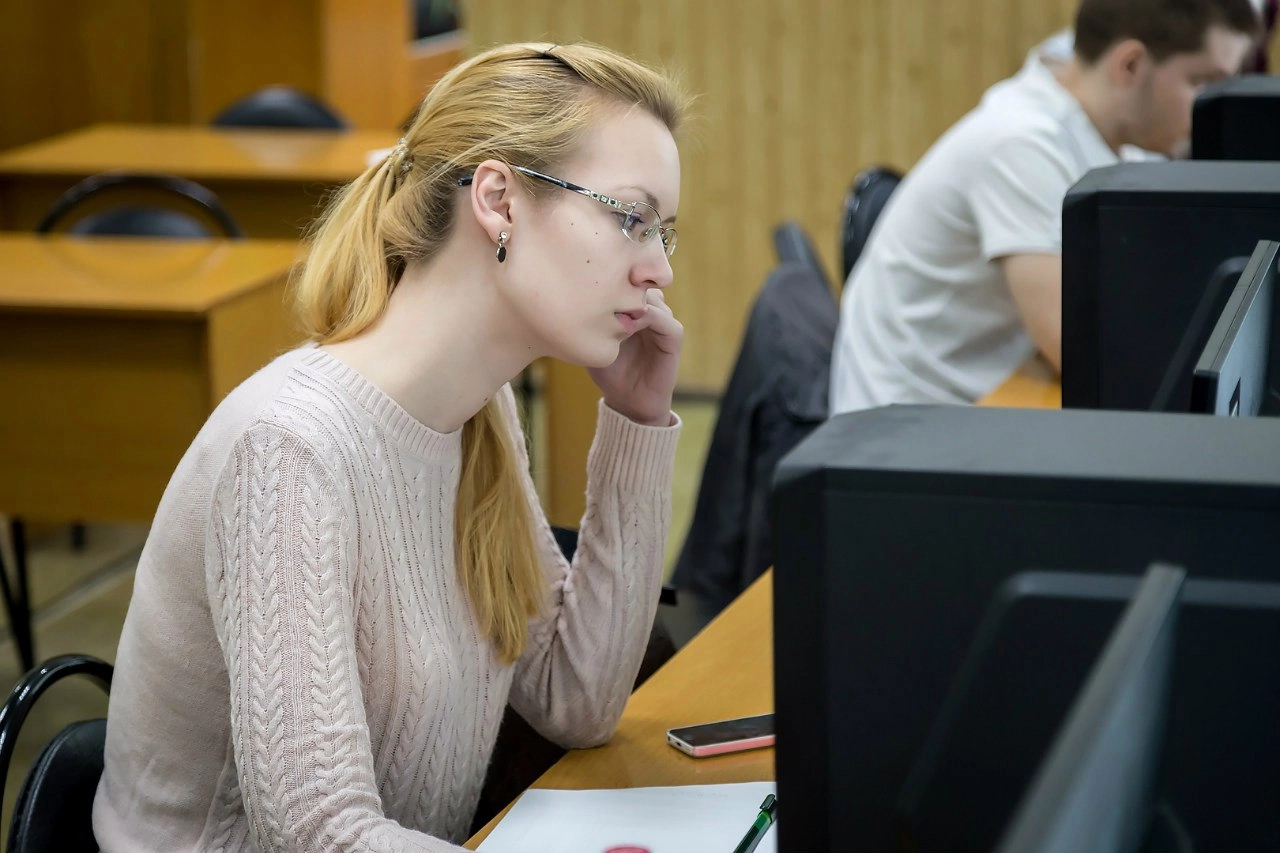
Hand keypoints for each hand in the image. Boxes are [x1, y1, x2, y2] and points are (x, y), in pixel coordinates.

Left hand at [588, 288, 681, 425]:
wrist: (628, 401)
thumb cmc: (609, 372)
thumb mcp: (594, 341)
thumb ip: (591, 320)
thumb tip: (576, 297)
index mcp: (633, 309)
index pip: (629, 281)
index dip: (614, 279)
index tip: (594, 285)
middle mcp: (651, 312)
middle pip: (642, 284)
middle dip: (625, 286)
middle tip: (604, 293)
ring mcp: (663, 323)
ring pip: (655, 298)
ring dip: (635, 302)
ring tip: (614, 312)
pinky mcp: (673, 339)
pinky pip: (666, 321)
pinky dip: (649, 317)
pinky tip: (629, 325)